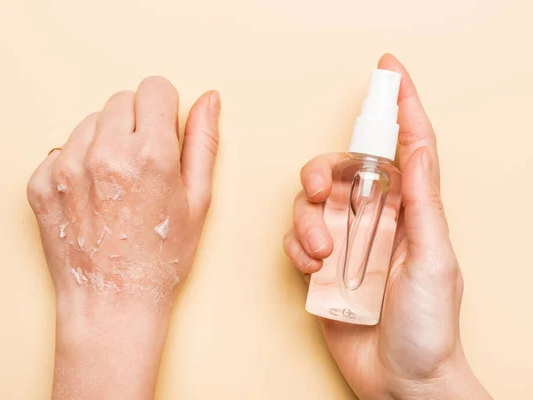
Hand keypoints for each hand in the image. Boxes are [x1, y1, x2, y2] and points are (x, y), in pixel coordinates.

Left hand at [27, 77, 219, 398]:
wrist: (112, 304)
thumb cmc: (161, 258)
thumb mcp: (199, 201)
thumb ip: (203, 142)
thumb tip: (208, 99)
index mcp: (149, 154)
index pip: (153, 88)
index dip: (164, 109)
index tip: (163, 133)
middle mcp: (104, 154)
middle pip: (121, 100)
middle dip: (136, 123)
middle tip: (142, 165)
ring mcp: (66, 168)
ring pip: (89, 122)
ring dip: (105, 140)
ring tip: (116, 183)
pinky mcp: (40, 183)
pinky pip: (62, 148)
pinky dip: (77, 163)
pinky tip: (92, 196)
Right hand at [283, 55, 490, 399]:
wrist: (400, 380)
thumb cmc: (427, 326)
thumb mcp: (433, 260)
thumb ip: (421, 204)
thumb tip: (416, 151)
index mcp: (410, 212)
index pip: (407, 147)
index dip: (400, 106)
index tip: (390, 73)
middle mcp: (376, 221)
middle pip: (341, 171)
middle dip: (322, 171)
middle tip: (319, 188)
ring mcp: (346, 243)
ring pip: (311, 204)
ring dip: (308, 222)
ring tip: (323, 254)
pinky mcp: (320, 266)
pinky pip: (297, 239)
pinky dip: (297, 248)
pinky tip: (312, 268)